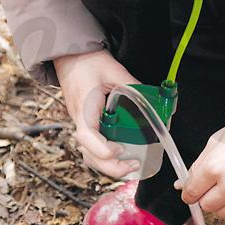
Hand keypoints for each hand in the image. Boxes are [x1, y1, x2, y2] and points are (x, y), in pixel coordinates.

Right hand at [54, 50, 140, 178]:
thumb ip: (132, 85)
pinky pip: (93, 147)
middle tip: (134, 166)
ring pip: (90, 155)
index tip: (120, 149)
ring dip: (108, 165)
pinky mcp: (86, 124)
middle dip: (110, 166)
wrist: (70, 57)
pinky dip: (106, 156)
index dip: (103, 149)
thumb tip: (154, 99)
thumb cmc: (88, 62)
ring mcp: (82, 124)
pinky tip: (123, 155)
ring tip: (131, 165)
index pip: (87, 136)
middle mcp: (80, 120)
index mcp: (84, 109)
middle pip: (89, 154)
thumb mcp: (113, 70)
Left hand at [176, 124, 224, 218]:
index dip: (189, 192)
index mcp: (214, 168)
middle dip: (206, 197)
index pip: (191, 193)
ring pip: (224, 213)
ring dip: (223, 202)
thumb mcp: (213, 144)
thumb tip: (182, 186)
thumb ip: (197, 168)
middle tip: (213, 184)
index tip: (191, 191)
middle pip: (207, 206)